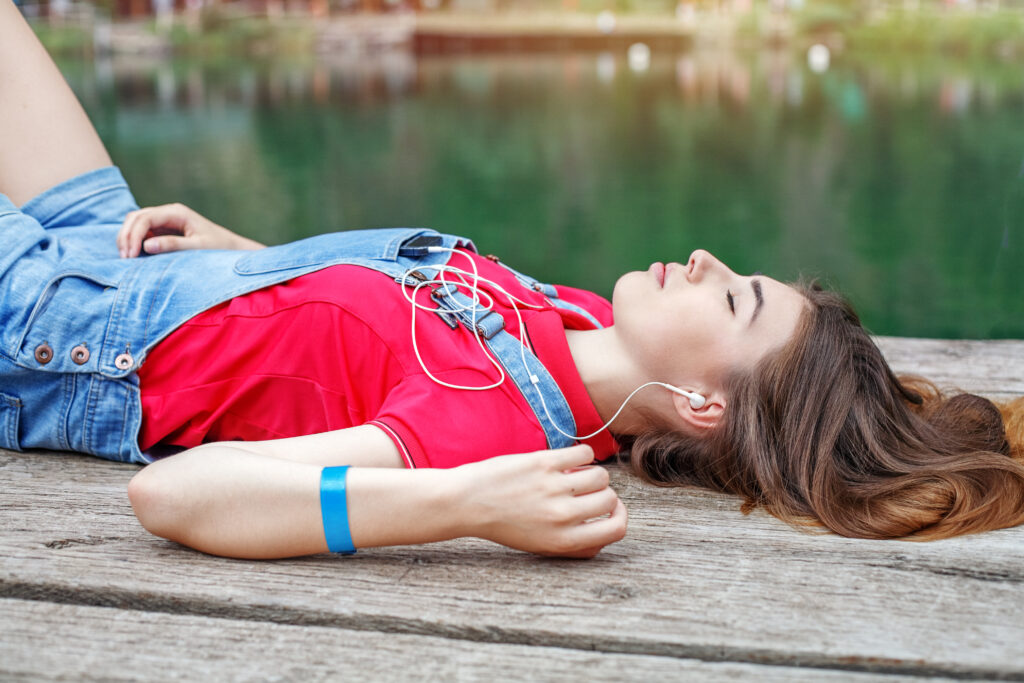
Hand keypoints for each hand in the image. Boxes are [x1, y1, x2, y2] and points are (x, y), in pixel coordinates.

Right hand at [117, 203, 263, 257]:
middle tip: (125, 258)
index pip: (145, 218)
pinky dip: (134, 242)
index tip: (130, 255)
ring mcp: (165, 221)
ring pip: (135, 223)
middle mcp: (169, 213)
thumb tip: (146, 245)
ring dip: (127, 238)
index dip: (133, 235)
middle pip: (135, 217)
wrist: (232, 249)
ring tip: (127, 258)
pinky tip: (134, 256)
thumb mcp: (198, 247)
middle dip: (126, 236)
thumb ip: (173, 245)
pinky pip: (142, 232)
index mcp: (177, 212)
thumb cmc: (219, 248)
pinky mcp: (164, 230)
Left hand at [454, 445, 626, 557]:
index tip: (612, 510)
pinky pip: (584, 453)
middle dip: (602, 494)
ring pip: (600, 475)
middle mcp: (562, 516)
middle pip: (610, 499)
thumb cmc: (504, 523)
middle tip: (585, 491)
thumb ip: (575, 545)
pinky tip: (568, 460)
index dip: (620, 518)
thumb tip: (604, 535)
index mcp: (564, 540)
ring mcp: (554, 487)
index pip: (616, 530)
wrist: (466, 503)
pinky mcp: (544, 462)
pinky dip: (582, 455)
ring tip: (573, 475)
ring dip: (592, 474)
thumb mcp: (541, 545)